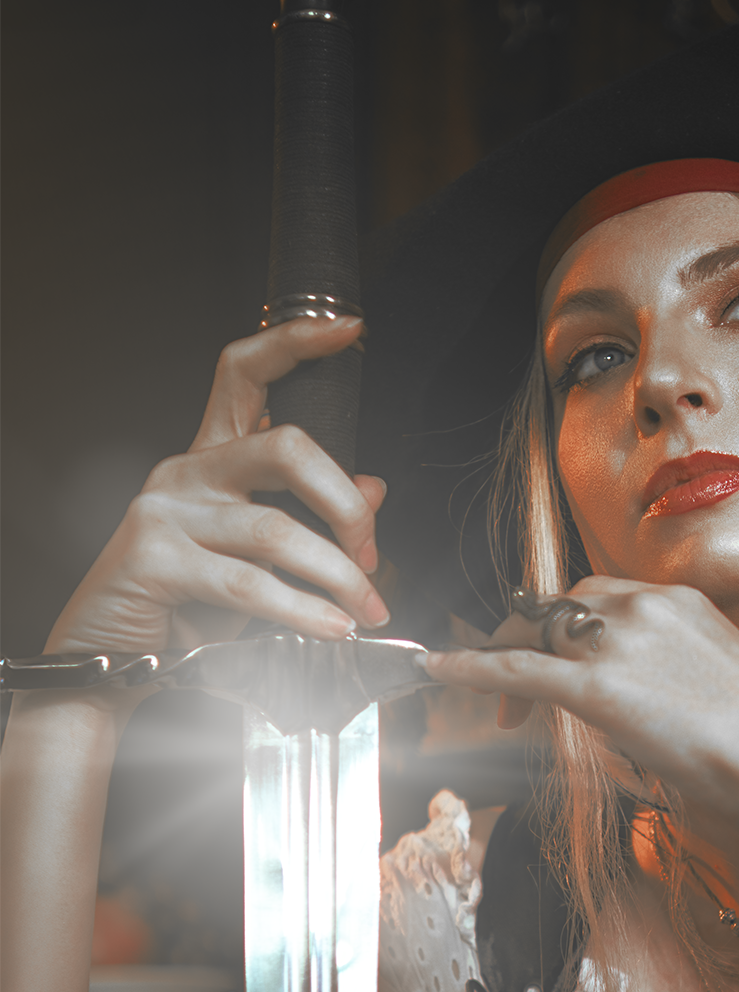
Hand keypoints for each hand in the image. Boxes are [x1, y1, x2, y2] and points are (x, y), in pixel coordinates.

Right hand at [45, 316, 390, 660]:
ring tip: (367, 609)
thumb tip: (374, 489)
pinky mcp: (153, 558)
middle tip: (372, 555)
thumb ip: (307, 522)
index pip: (246, 374)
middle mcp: (186, 471)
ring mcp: (165, 510)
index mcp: (211, 458)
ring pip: (275, 530)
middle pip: (285, 446)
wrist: (111, 663)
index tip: (349, 329)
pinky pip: (248, 583)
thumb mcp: (257, 562)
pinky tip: (332, 628)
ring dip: (337, 576)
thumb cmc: (184, 610)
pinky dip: (302, 611)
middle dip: (344, 504)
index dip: (296, 342)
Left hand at [423, 577, 738, 826]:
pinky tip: (440, 671)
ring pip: (534, 631)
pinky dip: (471, 666)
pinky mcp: (596, 687)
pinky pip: (516, 667)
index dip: (565, 627)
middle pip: (558, 605)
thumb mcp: (721, 688)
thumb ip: (676, 680)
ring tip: (491, 701)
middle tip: (515, 691)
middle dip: (528, 639)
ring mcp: (618, 641)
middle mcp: (644, 605)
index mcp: (678, 600)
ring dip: (504, 657)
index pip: (598, 595)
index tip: (555, 659)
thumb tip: (649, 706)